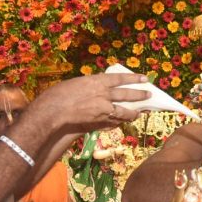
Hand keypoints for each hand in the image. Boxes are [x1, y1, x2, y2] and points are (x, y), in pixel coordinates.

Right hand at [32, 73, 149, 131]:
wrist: (53, 111)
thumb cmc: (59, 95)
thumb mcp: (77, 84)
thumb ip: (90, 87)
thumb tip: (98, 89)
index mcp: (97, 81)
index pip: (120, 78)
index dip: (133, 78)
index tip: (144, 78)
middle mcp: (103, 94)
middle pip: (126, 94)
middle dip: (139, 95)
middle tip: (149, 94)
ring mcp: (103, 108)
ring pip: (124, 111)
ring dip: (133, 113)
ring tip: (140, 113)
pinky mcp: (99, 121)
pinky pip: (113, 122)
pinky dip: (119, 122)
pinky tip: (123, 123)